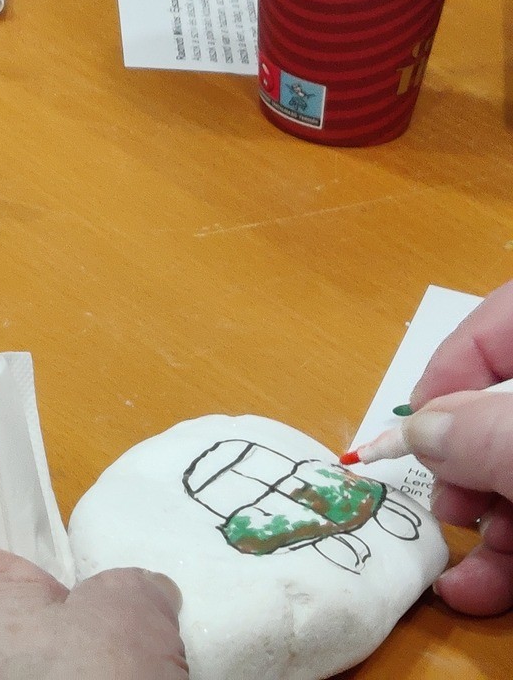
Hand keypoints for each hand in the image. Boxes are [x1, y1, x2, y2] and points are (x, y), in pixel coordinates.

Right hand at [409, 281, 512, 614]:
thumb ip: (478, 431)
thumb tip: (422, 432)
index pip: (501, 319)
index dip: (447, 367)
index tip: (408, 425)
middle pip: (505, 410)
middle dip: (463, 466)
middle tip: (444, 506)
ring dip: (484, 529)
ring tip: (458, 572)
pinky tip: (484, 591)